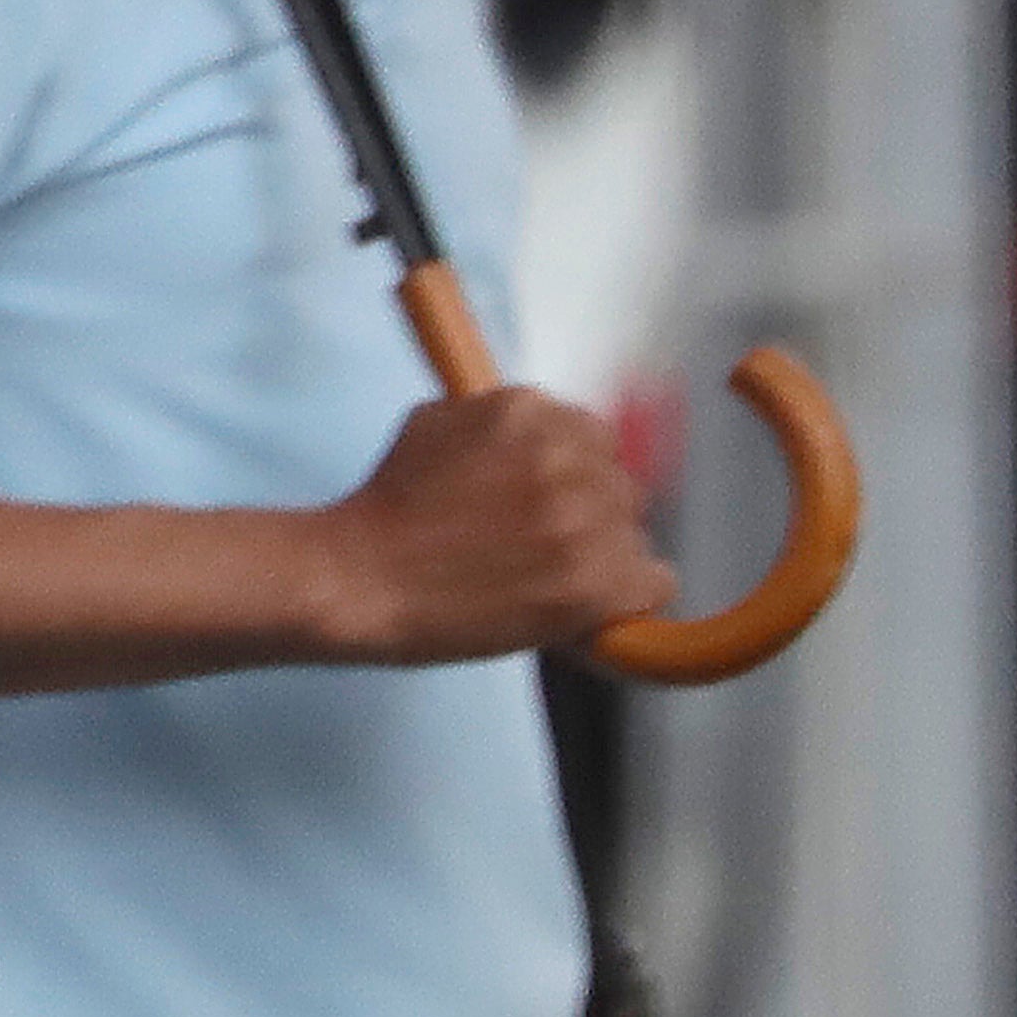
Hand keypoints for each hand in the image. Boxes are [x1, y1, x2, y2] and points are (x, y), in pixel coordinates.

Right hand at [315, 388, 674, 665]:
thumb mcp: (435, 426)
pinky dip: (626, 597)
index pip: (591, 436)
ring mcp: (588, 521)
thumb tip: (539, 439)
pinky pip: (656, 582)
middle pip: (618, 483)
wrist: (361, 578)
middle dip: (586, 511)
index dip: (567, 473)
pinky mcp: (599, 582)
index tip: (538, 501)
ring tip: (548, 579)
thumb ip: (498, 423)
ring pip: (634, 533)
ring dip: (601, 555)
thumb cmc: (385, 507)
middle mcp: (570, 457)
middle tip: (537, 544)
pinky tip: (585, 605)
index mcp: (531, 411)